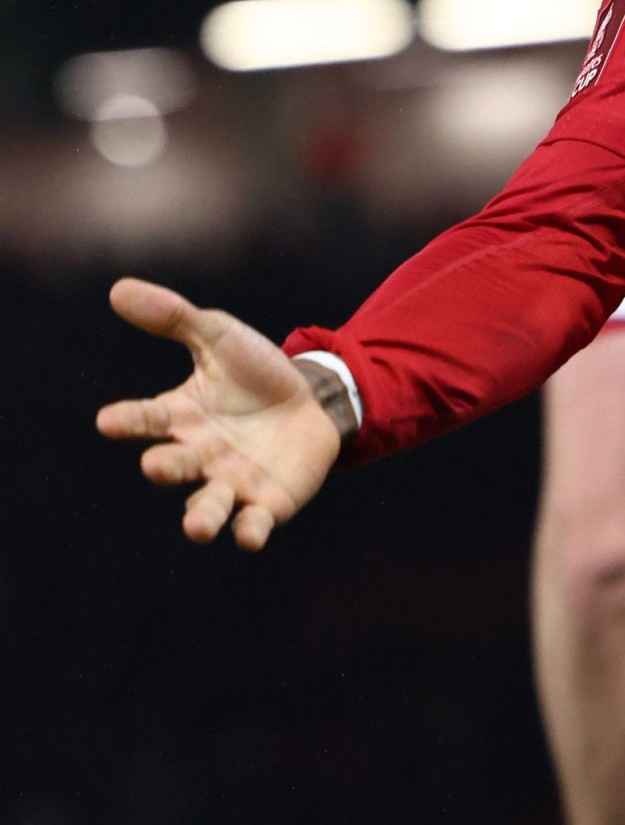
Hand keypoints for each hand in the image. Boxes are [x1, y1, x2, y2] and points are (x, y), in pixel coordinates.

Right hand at [95, 278, 341, 550]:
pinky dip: (250, 533)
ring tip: (196, 526)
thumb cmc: (256, 373)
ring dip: (201, 518)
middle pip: (175, 467)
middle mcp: (200, 455)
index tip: (108, 420)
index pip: (145, 418)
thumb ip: (174, 318)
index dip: (127, 421)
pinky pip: (254, 524)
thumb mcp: (220, 336)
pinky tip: (249, 535)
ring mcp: (232, 482)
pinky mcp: (269, 502)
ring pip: (208, 507)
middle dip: (165, 467)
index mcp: (181, 417)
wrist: (315, 400)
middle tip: (157, 464)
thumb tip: (118, 288)